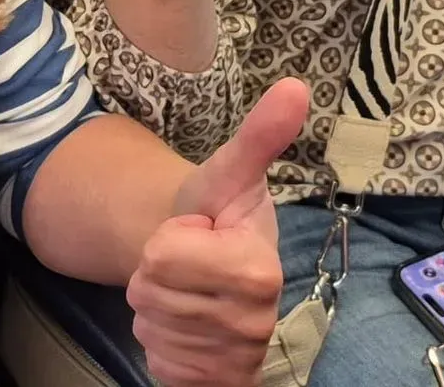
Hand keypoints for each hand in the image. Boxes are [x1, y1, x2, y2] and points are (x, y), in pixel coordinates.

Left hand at [128, 78, 311, 385]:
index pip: (161, 255)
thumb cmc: (216, 214)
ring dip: (157, 307)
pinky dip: (160, 343)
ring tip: (188, 289)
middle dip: (157, 272)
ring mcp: (236, 359)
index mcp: (259, 270)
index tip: (199, 231)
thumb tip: (295, 86)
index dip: (169, 237)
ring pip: (149, 329)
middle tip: (189, 262)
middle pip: (148, 293)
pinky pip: (157, 364)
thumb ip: (259, 135)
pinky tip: (186, 325)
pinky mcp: (215, 384)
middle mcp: (254, 324)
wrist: (213, 267)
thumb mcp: (227, 171)